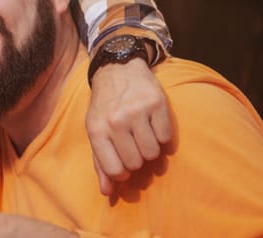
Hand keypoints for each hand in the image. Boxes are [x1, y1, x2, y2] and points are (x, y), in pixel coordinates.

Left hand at [86, 57, 171, 194]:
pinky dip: (162, 136)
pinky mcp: (157, 103)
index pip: (115, 170)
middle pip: (136, 163)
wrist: (116, 70)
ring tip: (143, 135)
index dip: (122, 173)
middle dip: (137, 159)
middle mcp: (116, 121)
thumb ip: (100, 162)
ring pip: (153, 153)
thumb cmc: (104, 106)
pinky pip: (166, 137)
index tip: (124, 165)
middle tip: (133, 145)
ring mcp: (137, 111)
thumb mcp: (96, 131)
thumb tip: (107, 192)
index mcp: (97, 130)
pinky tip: (153, 124)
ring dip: (151, 149)